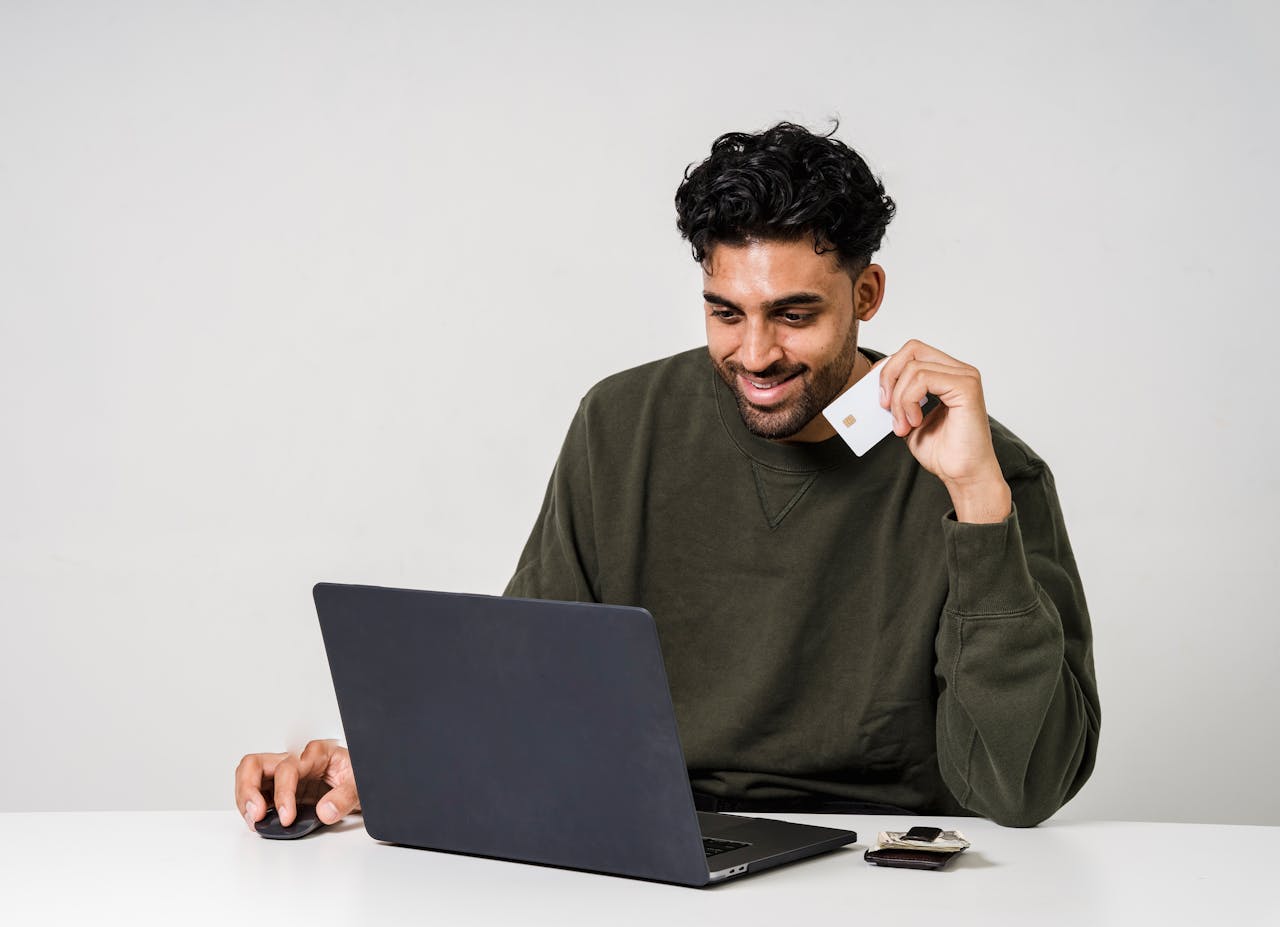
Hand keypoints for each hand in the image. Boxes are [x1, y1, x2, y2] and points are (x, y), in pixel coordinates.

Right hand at [235, 739, 359, 831]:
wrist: (366, 784)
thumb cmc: (361, 778)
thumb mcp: (360, 785)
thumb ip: (344, 797)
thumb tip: (325, 810)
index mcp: (316, 753)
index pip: (287, 768)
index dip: (283, 794)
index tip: (286, 817)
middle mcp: (296, 760)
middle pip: (255, 764)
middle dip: (248, 789)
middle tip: (255, 814)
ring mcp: (286, 775)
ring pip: (249, 776)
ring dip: (245, 799)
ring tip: (254, 820)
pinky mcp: (282, 790)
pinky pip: (257, 793)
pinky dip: (250, 807)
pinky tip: (258, 820)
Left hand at [877, 339, 1011, 522]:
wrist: (962, 475)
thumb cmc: (942, 451)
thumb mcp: (907, 418)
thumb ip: (897, 398)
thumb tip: (874, 384)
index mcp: (947, 375)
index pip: (912, 352)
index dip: (888, 368)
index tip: (878, 396)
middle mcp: (959, 371)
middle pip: (912, 349)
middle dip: (889, 376)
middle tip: (884, 406)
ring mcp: (965, 376)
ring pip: (913, 367)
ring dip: (899, 399)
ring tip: (903, 425)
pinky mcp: (966, 387)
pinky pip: (923, 379)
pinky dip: (909, 401)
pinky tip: (915, 422)